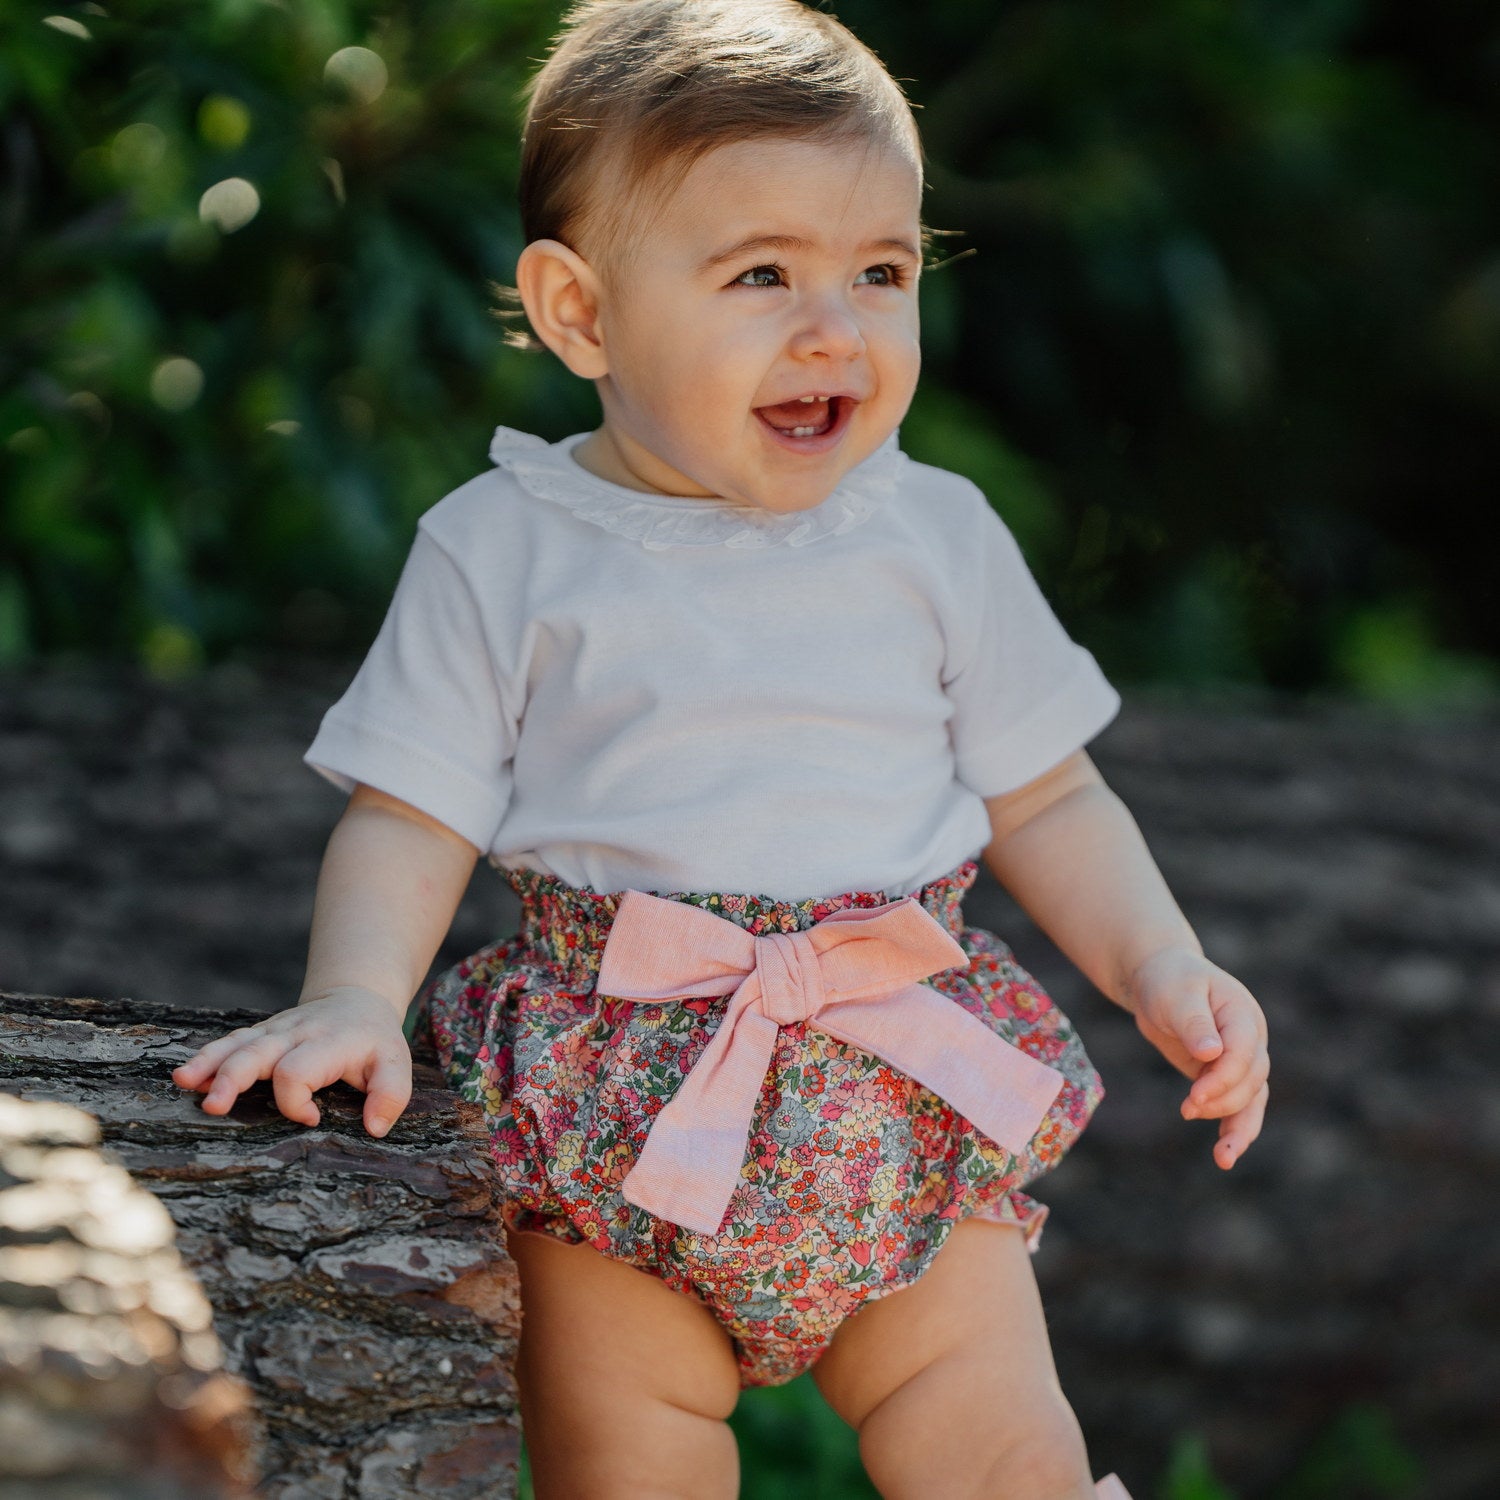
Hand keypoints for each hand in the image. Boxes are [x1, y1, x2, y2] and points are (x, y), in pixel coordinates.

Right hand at [170, 987, 412, 1137]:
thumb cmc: (375, 1041)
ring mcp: (275, 1031)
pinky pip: (231, 1042)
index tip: (312, 1118)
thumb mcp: (396, 1063)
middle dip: (233, 1078)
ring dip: (209, 1063)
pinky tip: (185, 1076)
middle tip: (213, 1106)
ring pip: (237, 1044)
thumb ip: (391, 1095)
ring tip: (183, 1081)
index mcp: (329, 1042)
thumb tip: (374, 1128)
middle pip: (258, 1052)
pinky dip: (207, 1057)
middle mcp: (296, 1033)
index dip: (296, 1101)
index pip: (298, 1070)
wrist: (357, 1000)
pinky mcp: (262, 1034)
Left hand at [1125, 947, 1268, 1170]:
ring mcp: (1241, 1059)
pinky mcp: (1225, 1074)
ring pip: (1251, 1099)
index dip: (1223, 1079)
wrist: (1158, 980)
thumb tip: (1211, 1053)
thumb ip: (1193, 1023)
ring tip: (1223, 1158)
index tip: (1194, 1096)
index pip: (1243, 1054)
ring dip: (1237, 1126)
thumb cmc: (1167, 981)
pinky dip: (1234, 1127)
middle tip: (1187, 1108)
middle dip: (1222, 1100)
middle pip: (1250, 1080)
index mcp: (1243, 1014)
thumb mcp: (1176, 994)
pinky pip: (1239, 1105)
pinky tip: (1225, 1153)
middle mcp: (1251, 1039)